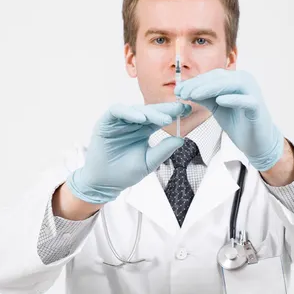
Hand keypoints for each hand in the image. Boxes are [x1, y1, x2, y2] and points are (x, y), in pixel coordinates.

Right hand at [66, 102, 190, 203]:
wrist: (105, 183)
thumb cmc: (125, 173)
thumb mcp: (149, 162)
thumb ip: (163, 150)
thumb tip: (181, 139)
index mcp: (144, 130)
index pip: (160, 117)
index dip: (173, 113)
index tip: (188, 111)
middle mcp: (133, 123)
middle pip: (150, 110)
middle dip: (165, 109)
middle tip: (179, 110)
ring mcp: (119, 122)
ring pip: (136, 109)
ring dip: (150, 112)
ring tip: (163, 119)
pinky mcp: (106, 123)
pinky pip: (117, 111)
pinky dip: (129, 112)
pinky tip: (140, 118)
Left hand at [175, 69, 283, 170]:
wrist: (256, 141)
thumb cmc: (237, 122)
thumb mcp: (216, 107)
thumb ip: (203, 97)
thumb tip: (183, 90)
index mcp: (235, 79)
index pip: (213, 76)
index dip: (194, 82)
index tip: (178, 90)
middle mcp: (245, 81)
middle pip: (220, 78)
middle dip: (199, 85)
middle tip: (182, 93)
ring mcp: (253, 92)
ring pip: (232, 85)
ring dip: (211, 89)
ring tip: (194, 96)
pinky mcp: (257, 107)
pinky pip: (246, 100)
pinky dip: (233, 99)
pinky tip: (219, 101)